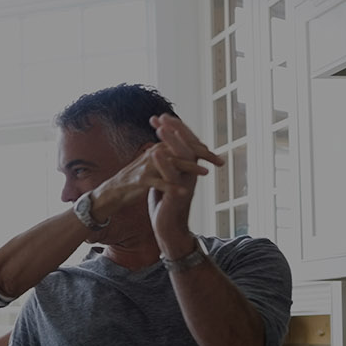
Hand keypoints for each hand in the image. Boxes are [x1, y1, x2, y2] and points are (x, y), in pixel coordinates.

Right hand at [87, 130, 210, 224]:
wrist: (112, 194)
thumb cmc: (134, 182)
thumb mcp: (152, 167)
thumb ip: (167, 159)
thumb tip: (184, 154)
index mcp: (158, 150)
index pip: (184, 145)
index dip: (202, 150)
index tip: (218, 157)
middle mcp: (153, 154)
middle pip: (181, 149)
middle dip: (202, 154)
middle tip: (219, 160)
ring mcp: (147, 167)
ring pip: (171, 164)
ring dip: (189, 167)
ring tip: (205, 173)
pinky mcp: (140, 181)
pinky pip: (158, 183)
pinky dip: (171, 187)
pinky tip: (183, 192)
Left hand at [145, 114, 222, 251]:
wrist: (168, 228)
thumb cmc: (166, 204)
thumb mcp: (166, 179)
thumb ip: (166, 165)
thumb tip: (160, 149)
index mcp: (187, 168)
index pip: (183, 142)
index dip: (174, 129)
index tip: (160, 116)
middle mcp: (190, 173)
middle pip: (188, 145)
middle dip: (175, 129)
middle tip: (163, 116)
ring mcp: (186, 183)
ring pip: (184, 158)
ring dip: (172, 142)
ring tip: (160, 129)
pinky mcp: (178, 194)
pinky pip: (173, 176)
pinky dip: (164, 163)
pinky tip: (154, 152)